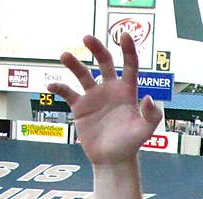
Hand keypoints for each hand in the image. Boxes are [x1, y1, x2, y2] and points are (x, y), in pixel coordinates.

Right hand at [47, 33, 161, 165]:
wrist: (112, 160)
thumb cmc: (130, 145)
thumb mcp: (145, 131)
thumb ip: (151, 115)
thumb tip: (148, 98)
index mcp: (127, 92)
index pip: (130, 66)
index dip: (128, 49)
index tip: (124, 35)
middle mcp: (109, 90)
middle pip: (103, 62)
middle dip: (97, 48)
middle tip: (87, 38)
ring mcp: (93, 97)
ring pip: (82, 74)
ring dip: (73, 64)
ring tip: (65, 56)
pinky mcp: (79, 107)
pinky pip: (67, 92)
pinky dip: (59, 87)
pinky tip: (52, 85)